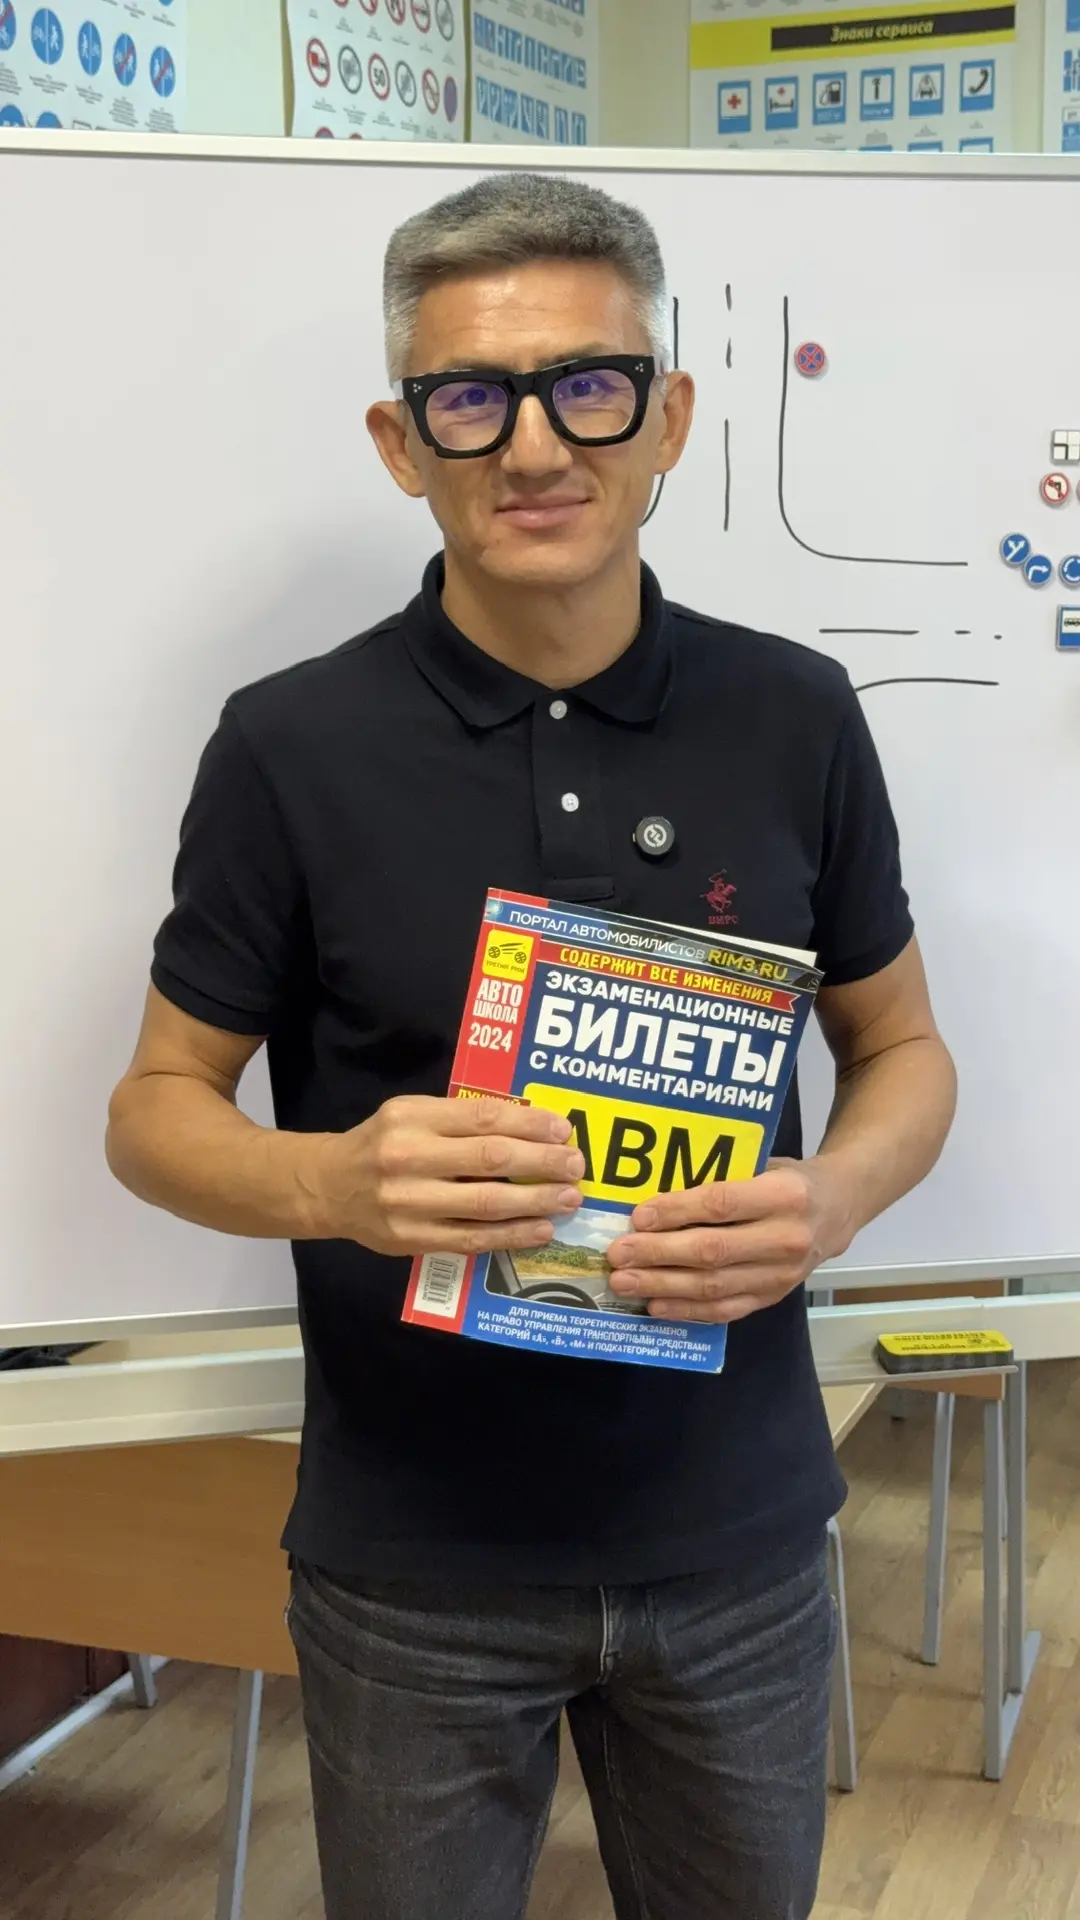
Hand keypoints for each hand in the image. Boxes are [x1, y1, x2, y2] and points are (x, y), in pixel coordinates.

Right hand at [311, 1095, 583, 1256]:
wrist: (329, 1187)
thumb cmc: (382, 1143)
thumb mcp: (411, 1113)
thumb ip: (460, 1117)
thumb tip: (530, 1123)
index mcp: (411, 1118)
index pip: (482, 1117)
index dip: (529, 1124)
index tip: (564, 1130)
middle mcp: (407, 1158)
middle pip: (489, 1159)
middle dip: (542, 1163)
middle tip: (576, 1166)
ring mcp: (409, 1203)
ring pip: (485, 1204)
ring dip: (535, 1202)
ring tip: (569, 1199)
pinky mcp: (411, 1240)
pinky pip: (471, 1239)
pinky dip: (511, 1236)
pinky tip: (540, 1230)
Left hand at [603, 1157, 851, 1323]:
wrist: (840, 1207)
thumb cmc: (789, 1179)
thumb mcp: (764, 1163)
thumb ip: (721, 1177)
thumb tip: (654, 1195)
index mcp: (785, 1194)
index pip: (722, 1204)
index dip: (677, 1212)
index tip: (639, 1217)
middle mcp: (787, 1238)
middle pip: (713, 1251)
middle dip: (658, 1254)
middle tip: (619, 1254)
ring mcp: (783, 1275)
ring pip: (714, 1286)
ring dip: (663, 1286)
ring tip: (625, 1282)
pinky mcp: (774, 1297)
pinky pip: (726, 1310)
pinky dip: (687, 1310)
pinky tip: (655, 1305)